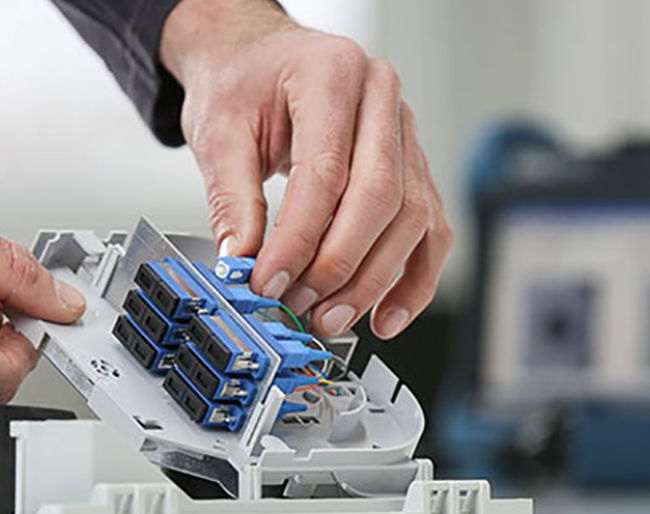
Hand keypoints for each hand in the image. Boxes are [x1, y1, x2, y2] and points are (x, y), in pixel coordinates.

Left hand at [161, 0, 453, 337]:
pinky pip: (430, 229)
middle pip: (382, 197)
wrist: (258, 59)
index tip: (270, 281)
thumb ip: (231, 199)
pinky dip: (411, 279)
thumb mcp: (219, 131)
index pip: (327, 171)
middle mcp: (381, 98)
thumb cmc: (243, 82)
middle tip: (302, 307)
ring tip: (330, 318)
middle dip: (340, 265)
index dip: (299, 237)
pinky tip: (385, 316)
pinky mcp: (413, 167)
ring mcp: (406, 132)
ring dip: (373, 281)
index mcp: (332, 73)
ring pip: (412, 218)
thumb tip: (242, 264)